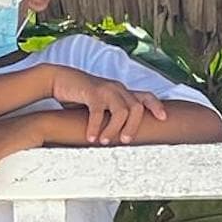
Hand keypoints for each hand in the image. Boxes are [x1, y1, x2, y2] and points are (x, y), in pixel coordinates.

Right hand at [48, 64, 165, 144]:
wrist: (59, 79)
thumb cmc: (80, 95)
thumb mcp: (100, 102)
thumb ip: (111, 112)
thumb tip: (119, 135)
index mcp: (121, 91)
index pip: (146, 96)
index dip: (156, 106)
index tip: (163, 119)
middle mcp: (117, 88)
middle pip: (136, 107)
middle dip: (134, 126)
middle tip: (125, 141)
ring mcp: (105, 89)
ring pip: (122, 111)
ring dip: (115, 129)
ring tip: (105, 142)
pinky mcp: (91, 92)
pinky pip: (98, 112)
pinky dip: (96, 127)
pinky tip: (90, 137)